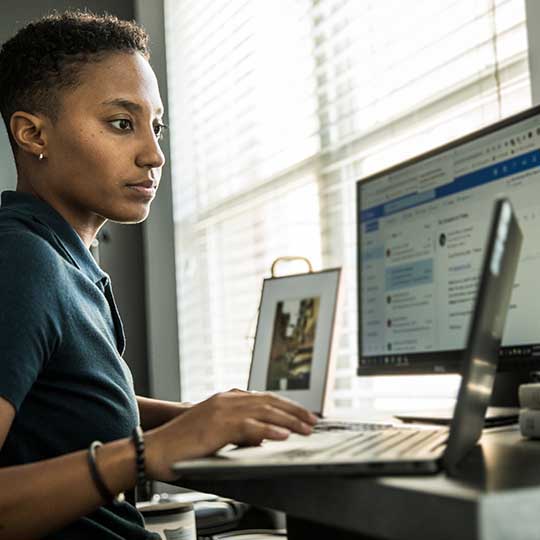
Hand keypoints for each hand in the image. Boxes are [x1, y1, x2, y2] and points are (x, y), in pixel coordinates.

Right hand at [144, 390, 317, 480]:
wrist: (154, 449)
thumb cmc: (182, 445)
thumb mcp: (215, 432)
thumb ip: (237, 430)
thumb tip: (261, 438)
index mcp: (227, 399)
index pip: (264, 399)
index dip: (287, 406)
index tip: (303, 415)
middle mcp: (227, 399)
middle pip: (269, 402)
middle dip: (294, 411)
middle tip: (313, 421)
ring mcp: (222, 410)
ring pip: (264, 411)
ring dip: (289, 420)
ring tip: (306, 429)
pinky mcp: (217, 425)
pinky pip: (249, 427)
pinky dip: (269, 430)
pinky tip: (283, 436)